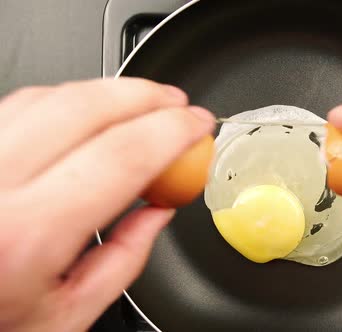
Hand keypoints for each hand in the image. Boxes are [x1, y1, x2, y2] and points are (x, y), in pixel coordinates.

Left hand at [0, 79, 214, 331]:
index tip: (198, 125)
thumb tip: (161, 209)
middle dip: (146, 95)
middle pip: (84, 108)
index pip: (121, 156)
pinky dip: (68, 99)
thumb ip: (125, 259)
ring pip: (50, 96)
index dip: (172, 131)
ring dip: (109, 92)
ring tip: (143, 103)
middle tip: (177, 104)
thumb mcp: (67, 316)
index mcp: (26, 236)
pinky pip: (21, 104)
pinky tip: (92, 111)